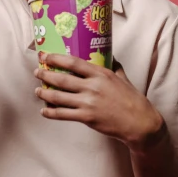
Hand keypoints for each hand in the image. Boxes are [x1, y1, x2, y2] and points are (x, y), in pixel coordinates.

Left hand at [33, 53, 164, 152]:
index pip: (73, 63)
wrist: (140, 123)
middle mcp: (92, 87)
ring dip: (44, 93)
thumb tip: (107, 54)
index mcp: (100, 74)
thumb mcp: (122, 77)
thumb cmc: (132, 99)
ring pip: (58, 97)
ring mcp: (88, 103)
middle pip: (61, 79)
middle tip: (37, 72)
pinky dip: (50, 112)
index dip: (56, 58)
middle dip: (45, 75)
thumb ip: (112, 66)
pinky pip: (62, 114)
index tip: (44, 55)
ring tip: (37, 91)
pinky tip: (44, 110)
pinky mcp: (86, 117)